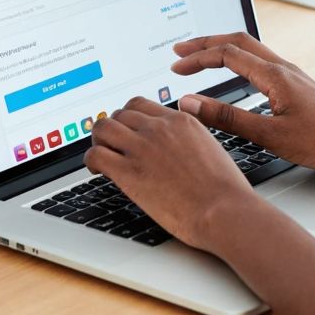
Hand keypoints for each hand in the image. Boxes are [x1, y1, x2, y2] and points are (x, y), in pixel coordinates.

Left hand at [83, 97, 256, 251]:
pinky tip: (97, 170)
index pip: (140, 105)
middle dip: (113, 128)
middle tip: (112, 145)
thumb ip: (190, 140)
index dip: (129, 117)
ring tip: (101, 155)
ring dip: (99, 140)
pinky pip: (95, 155)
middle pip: (119, 114)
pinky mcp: (127, 171)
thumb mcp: (210, 149)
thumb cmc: (224, 190)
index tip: (127, 130)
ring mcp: (141, 147)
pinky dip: (91, 161)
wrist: (223, 210)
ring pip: (103, 128)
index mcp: (180, 121)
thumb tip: (180, 147)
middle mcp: (158, 128)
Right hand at [171, 33, 314, 172]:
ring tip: (201, 57)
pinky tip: (234, 75)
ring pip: (250, 49)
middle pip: (238, 41)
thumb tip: (192, 103)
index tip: (175, 67)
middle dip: (206, 43)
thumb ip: (227, 118)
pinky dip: (238, 60)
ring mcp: (291, 75)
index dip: (198, 58)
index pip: (227, 54)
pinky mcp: (296, 85)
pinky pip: (260, 61)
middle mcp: (283, 68)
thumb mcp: (269, 135)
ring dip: (222, 49)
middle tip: (180, 51)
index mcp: (275, 76)